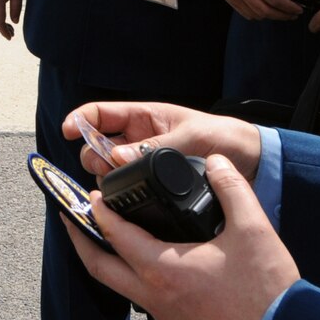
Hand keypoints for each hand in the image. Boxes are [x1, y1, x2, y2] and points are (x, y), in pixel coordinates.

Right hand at [62, 101, 262, 181]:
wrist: (252, 163)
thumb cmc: (224, 138)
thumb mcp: (193, 137)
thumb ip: (155, 147)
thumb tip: (117, 157)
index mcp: (144, 118)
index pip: (100, 114)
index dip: (79, 120)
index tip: (67, 132)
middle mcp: (137, 141)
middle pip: (96, 147)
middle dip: (92, 156)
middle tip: (105, 169)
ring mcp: (143, 165)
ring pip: (107, 172)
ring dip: (106, 180)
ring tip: (121, 188)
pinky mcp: (152, 188)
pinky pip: (126, 191)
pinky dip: (120, 196)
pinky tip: (127, 205)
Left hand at [66, 157, 299, 319]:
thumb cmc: (268, 292)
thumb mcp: (253, 228)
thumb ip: (231, 187)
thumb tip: (216, 162)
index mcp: (163, 269)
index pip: (116, 235)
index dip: (99, 211)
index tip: (91, 194)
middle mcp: (155, 298)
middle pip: (99, 268)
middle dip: (80, 240)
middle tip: (70, 218)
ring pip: (123, 289)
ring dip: (111, 263)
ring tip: (112, 240)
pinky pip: (149, 305)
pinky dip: (139, 283)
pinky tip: (157, 270)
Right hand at [216, 0, 304, 20]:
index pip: (274, 0)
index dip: (289, 7)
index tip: (299, 9)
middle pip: (265, 11)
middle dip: (282, 15)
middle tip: (294, 14)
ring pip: (256, 15)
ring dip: (272, 16)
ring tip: (282, 11)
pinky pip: (247, 14)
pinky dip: (259, 14)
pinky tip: (268, 8)